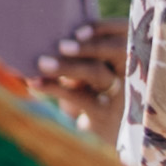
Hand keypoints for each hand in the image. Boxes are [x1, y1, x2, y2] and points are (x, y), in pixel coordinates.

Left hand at [38, 15, 126, 134]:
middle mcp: (130, 72)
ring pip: (97, 73)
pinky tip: (35, 83)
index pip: (124, 32)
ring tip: (42, 63)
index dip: (106, 28)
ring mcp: (120, 94)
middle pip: (117, 50)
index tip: (78, 31)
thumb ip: (78, 58)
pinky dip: (54, 88)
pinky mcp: (105, 114)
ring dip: (67, 66)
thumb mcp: (85, 74)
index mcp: (128, 54)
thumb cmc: (89, 95)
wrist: (96, 137)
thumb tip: (49, 44)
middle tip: (61, 46)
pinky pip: (79, 97)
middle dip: (89, 46)